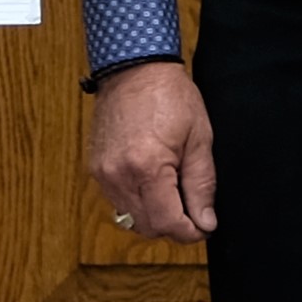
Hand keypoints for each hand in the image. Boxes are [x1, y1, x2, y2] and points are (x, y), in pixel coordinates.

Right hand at [88, 59, 216, 240]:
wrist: (134, 69)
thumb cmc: (169, 96)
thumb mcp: (199, 140)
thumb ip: (202, 185)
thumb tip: (205, 221)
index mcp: (147, 167)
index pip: (167, 223)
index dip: (190, 232)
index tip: (204, 226)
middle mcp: (119, 175)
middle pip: (147, 227)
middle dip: (173, 226)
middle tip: (193, 211)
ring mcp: (103, 173)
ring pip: (130, 218)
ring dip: (154, 216)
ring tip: (173, 194)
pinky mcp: (96, 168)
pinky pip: (117, 201)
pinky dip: (137, 203)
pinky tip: (153, 184)